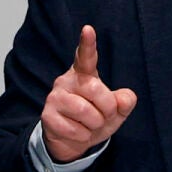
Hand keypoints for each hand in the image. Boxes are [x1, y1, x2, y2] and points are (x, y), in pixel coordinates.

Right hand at [40, 25, 137, 162]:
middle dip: (108, 108)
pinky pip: (75, 130)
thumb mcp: (116, 111)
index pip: (86, 56)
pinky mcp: (47, 116)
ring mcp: (54, 97)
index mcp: (84, 73)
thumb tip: (125, 99)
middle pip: (95, 88)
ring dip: (95, 125)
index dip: (88, 43)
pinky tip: (78, 133)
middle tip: (104, 116)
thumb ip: (124, 102)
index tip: (88, 29)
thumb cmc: (96, 119)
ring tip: (90, 125)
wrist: (73, 143)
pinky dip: (83, 137)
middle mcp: (66, 80)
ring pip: (86, 111)